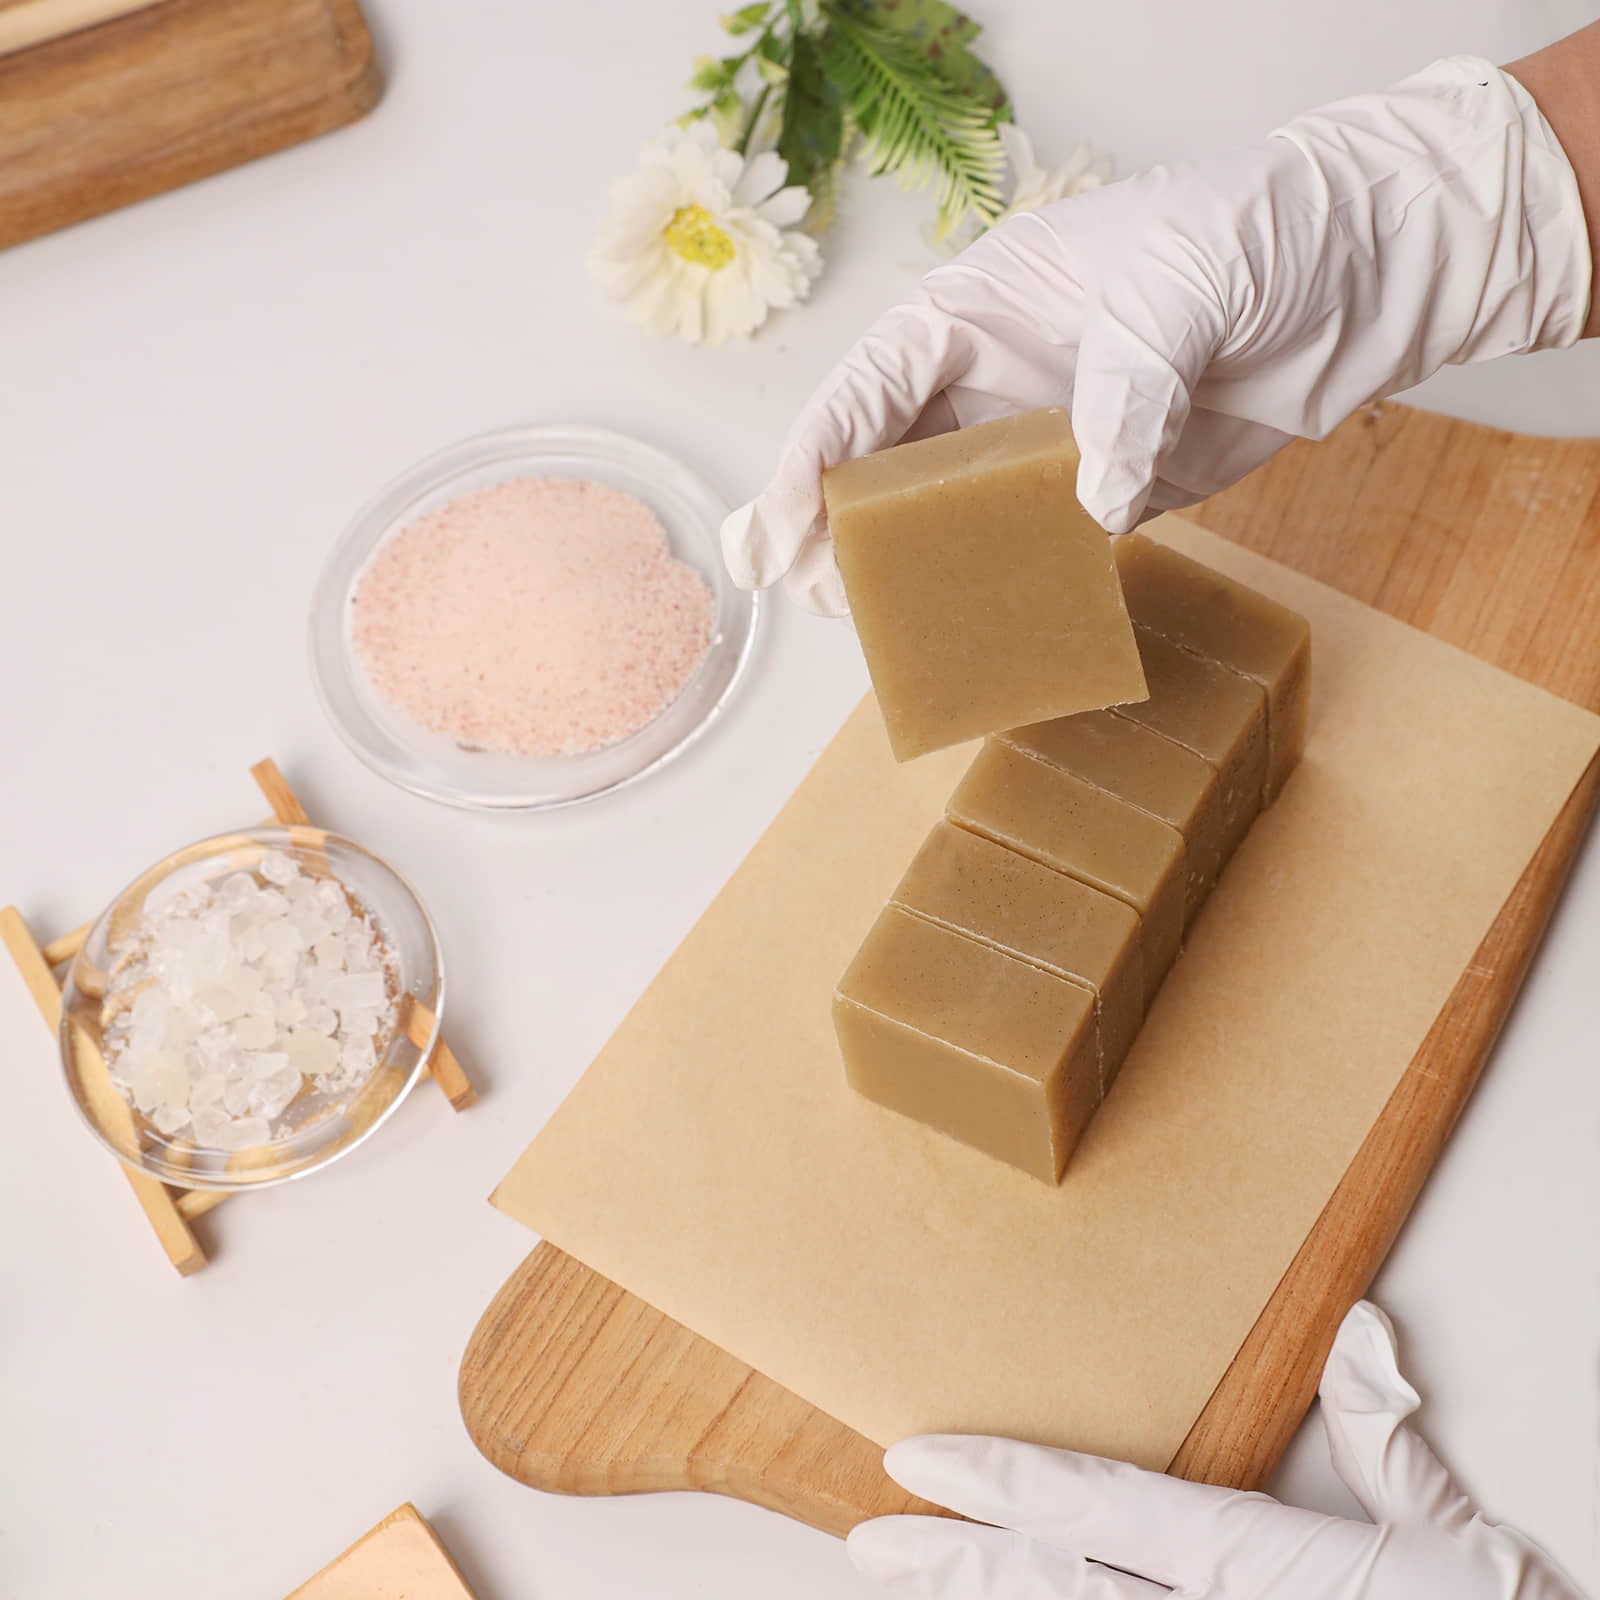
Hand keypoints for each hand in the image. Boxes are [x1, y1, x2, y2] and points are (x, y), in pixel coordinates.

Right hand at [722, 57, 1589, 615]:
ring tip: (875, 630)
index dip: (812, 461)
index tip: (774, 531)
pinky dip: (1010, 592)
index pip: (871, 387)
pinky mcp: (1112, 490)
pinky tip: (983, 631)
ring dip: (913, 572)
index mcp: (984, 307)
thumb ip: (1128, 387)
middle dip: (838, 529)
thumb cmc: (1267, 228)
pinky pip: (1040, 552)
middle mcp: (1000, 379)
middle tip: (805, 596)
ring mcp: (1051, 440)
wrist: (1372, 265)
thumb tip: (1092, 501)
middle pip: (888, 464)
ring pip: (952, 518)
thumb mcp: (1184, 280)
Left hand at [847, 1302, 1584, 1599]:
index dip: (1000, 1480)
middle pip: (1052, 1582)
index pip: (1095, 1506)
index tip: (919, 1459)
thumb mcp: (1448, 1536)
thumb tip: (1354, 1335)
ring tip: (899, 1584)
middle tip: (867, 1538)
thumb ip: (1383, 1438)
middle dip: (951, 1561)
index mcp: (1252, 1560)